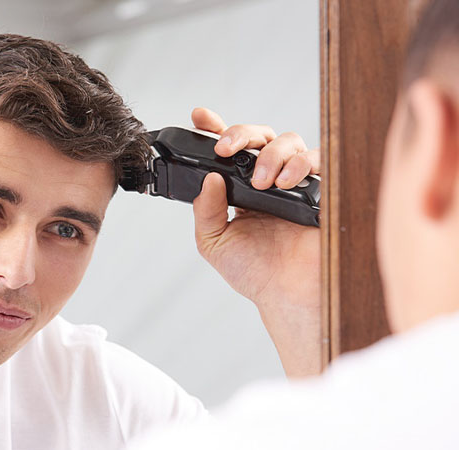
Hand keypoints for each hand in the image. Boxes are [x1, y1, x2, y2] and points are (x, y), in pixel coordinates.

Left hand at [190, 107, 321, 376]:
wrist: (288, 294)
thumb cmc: (254, 271)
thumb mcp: (214, 241)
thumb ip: (205, 210)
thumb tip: (208, 178)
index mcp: (240, 187)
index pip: (229, 149)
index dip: (216, 127)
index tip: (200, 116)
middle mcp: (268, 179)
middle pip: (259, 135)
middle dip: (241, 134)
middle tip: (226, 150)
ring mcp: (296, 181)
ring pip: (289, 140)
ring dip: (271, 154)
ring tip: (262, 182)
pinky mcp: (322, 189)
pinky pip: (318, 159)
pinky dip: (300, 163)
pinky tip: (285, 183)